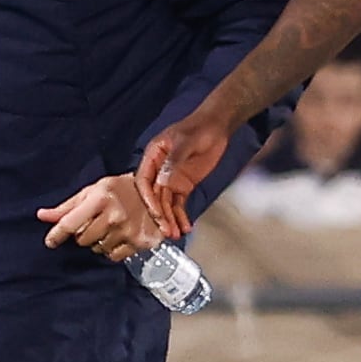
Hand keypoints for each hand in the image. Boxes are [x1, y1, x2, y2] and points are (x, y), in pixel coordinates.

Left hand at [39, 173, 163, 261]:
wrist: (155, 192)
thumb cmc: (119, 190)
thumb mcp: (92, 191)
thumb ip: (67, 207)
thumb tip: (42, 216)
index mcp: (100, 198)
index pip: (70, 223)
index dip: (57, 234)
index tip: (50, 242)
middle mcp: (114, 215)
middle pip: (82, 239)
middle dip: (83, 233)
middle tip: (95, 222)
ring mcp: (127, 230)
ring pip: (96, 249)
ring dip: (98, 241)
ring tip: (109, 227)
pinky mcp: (139, 242)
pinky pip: (112, 256)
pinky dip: (111, 250)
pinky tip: (118, 236)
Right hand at [133, 108, 234, 239]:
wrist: (217, 127)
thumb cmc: (199, 128)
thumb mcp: (186, 142)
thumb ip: (174, 161)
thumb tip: (162, 182)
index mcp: (153, 156)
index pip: (143, 181)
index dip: (147, 198)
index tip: (156, 212)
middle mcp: (159, 170)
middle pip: (154, 196)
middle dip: (160, 214)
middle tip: (166, 230)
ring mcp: (171, 179)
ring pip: (166, 203)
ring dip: (170, 219)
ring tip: (176, 234)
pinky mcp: (184, 185)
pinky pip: (179, 203)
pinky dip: (181, 216)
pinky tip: (185, 227)